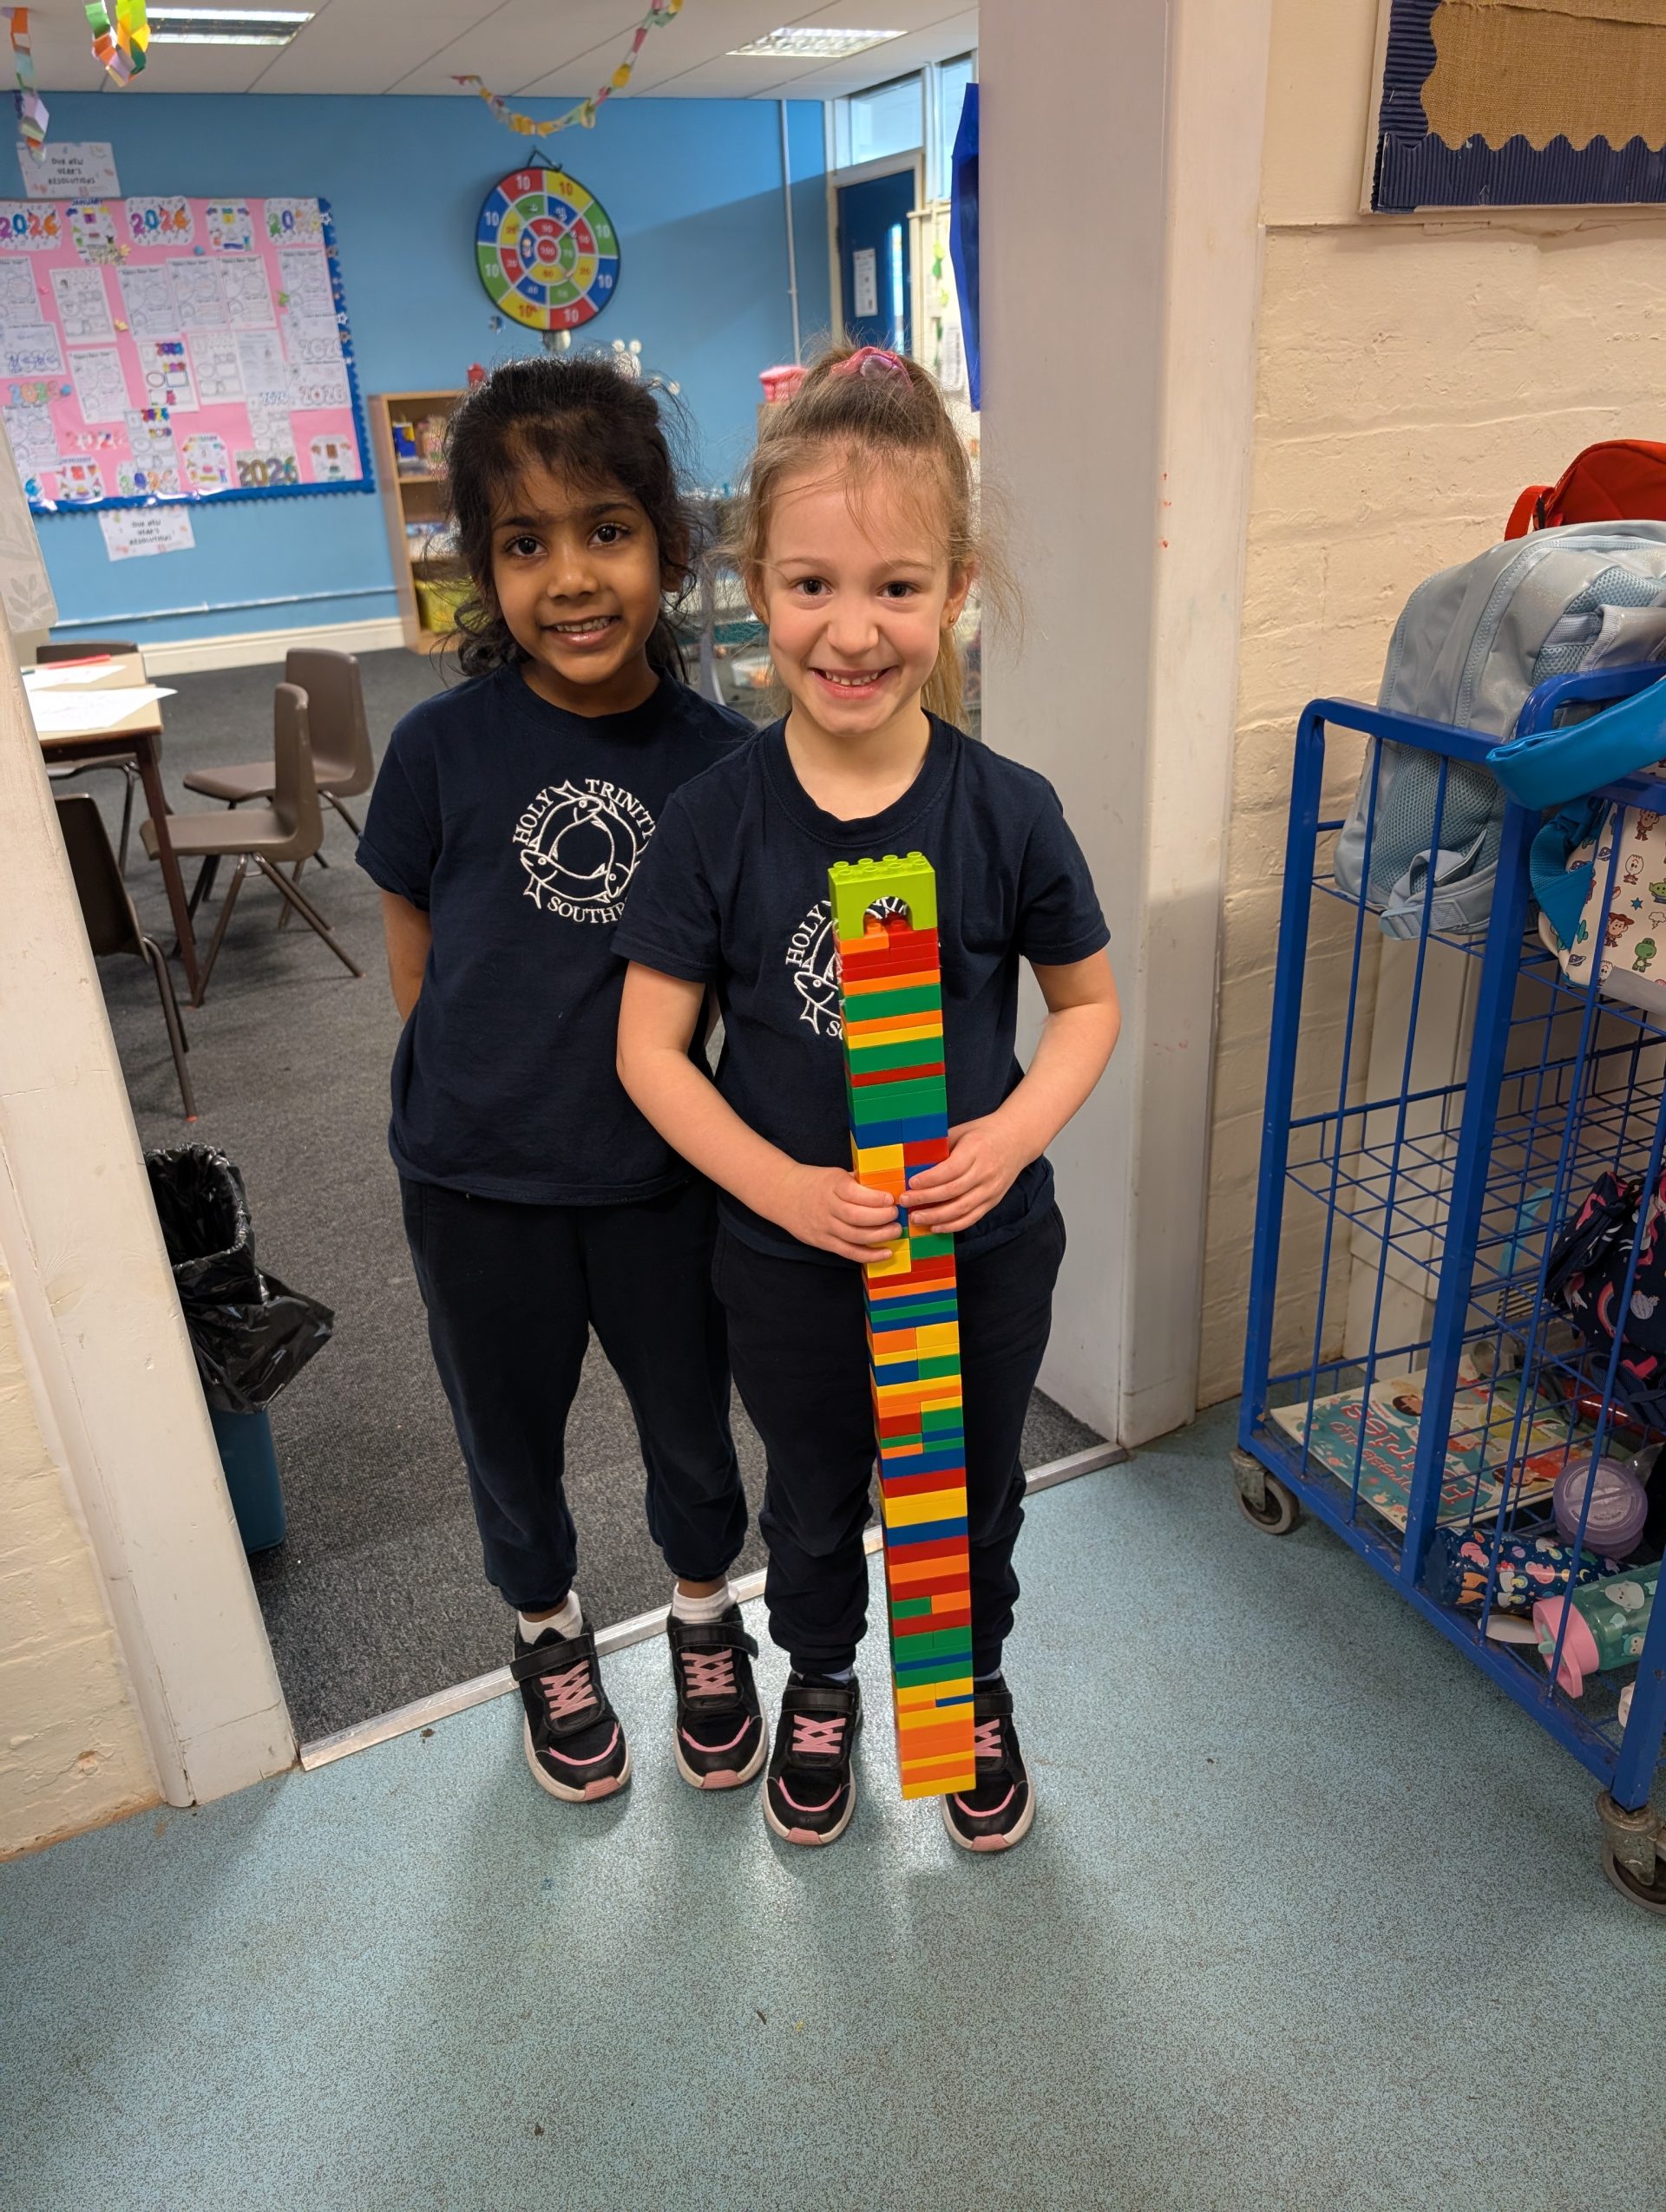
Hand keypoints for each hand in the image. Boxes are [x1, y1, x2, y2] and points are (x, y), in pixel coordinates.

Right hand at [772, 1163, 900, 1262]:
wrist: (782, 1193)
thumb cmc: (814, 1182)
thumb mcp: (834, 1174)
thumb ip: (857, 1182)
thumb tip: (887, 1187)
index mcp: (831, 1185)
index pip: (854, 1194)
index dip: (875, 1198)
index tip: (891, 1199)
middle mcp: (826, 1207)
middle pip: (856, 1217)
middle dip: (881, 1218)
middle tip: (895, 1215)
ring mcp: (823, 1227)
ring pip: (854, 1236)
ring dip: (879, 1236)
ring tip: (895, 1231)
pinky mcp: (822, 1242)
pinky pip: (848, 1252)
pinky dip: (869, 1255)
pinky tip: (885, 1252)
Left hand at [901, 1116, 1029, 1235]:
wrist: (1018, 1139)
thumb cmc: (984, 1133)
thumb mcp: (962, 1131)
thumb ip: (941, 1146)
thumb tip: (913, 1161)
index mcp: (976, 1150)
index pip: (949, 1170)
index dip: (929, 1179)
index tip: (911, 1183)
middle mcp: (985, 1172)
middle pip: (952, 1191)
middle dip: (925, 1199)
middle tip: (905, 1202)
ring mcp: (991, 1189)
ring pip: (961, 1209)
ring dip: (936, 1216)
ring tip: (916, 1218)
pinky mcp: (994, 1201)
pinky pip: (972, 1217)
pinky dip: (953, 1225)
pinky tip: (936, 1226)